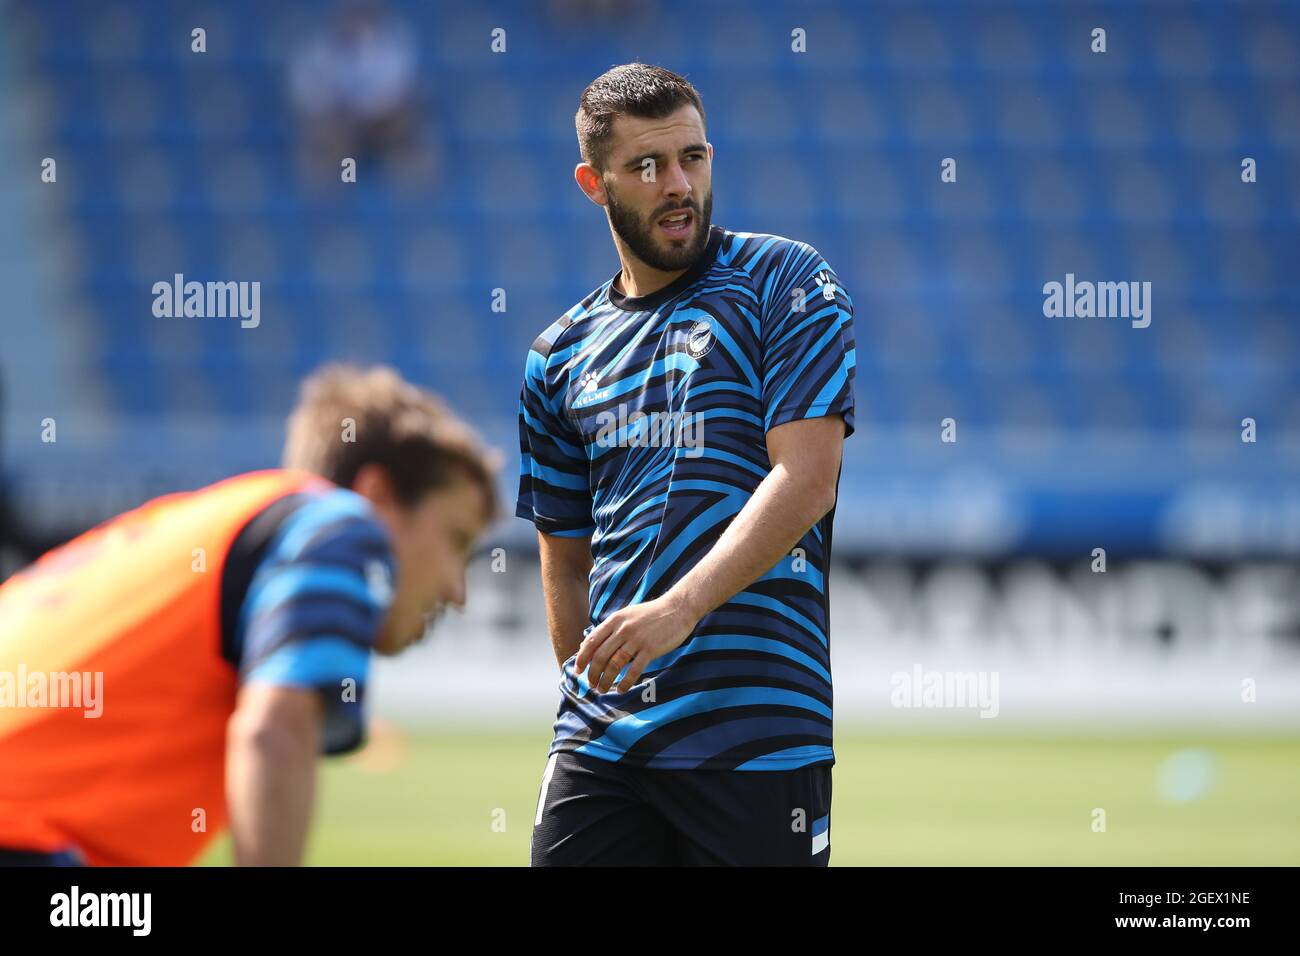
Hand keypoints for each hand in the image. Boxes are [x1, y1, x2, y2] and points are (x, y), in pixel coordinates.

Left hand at [575, 593, 696, 693]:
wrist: (677, 608)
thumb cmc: (651, 614)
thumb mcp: (627, 615)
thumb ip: (610, 628)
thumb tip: (590, 644)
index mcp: (615, 620)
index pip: (592, 641)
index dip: (582, 658)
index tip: (578, 671)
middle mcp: (623, 629)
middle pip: (601, 656)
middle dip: (593, 673)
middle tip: (591, 684)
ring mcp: (637, 639)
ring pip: (615, 665)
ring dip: (606, 680)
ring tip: (602, 689)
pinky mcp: (651, 649)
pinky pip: (634, 670)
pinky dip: (625, 682)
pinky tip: (621, 689)